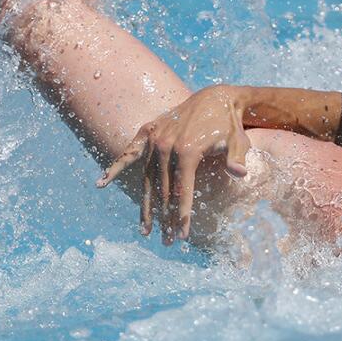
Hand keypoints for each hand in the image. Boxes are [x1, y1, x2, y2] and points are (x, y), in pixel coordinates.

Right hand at [97, 85, 252, 243]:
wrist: (215, 97)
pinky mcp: (147, 131)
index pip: (182, 191)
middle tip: (168, 242)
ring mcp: (154, 138)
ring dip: (146, 206)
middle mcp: (166, 145)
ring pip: (147, 179)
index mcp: (188, 150)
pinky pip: (129, 153)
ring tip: (146, 231)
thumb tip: (240, 174)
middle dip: (166, 219)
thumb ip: (237, 158)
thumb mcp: (238, 141)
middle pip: (164, 190)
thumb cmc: (228, 125)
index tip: (183, 236)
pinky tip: (101, 184)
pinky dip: (115, 167)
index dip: (182, 215)